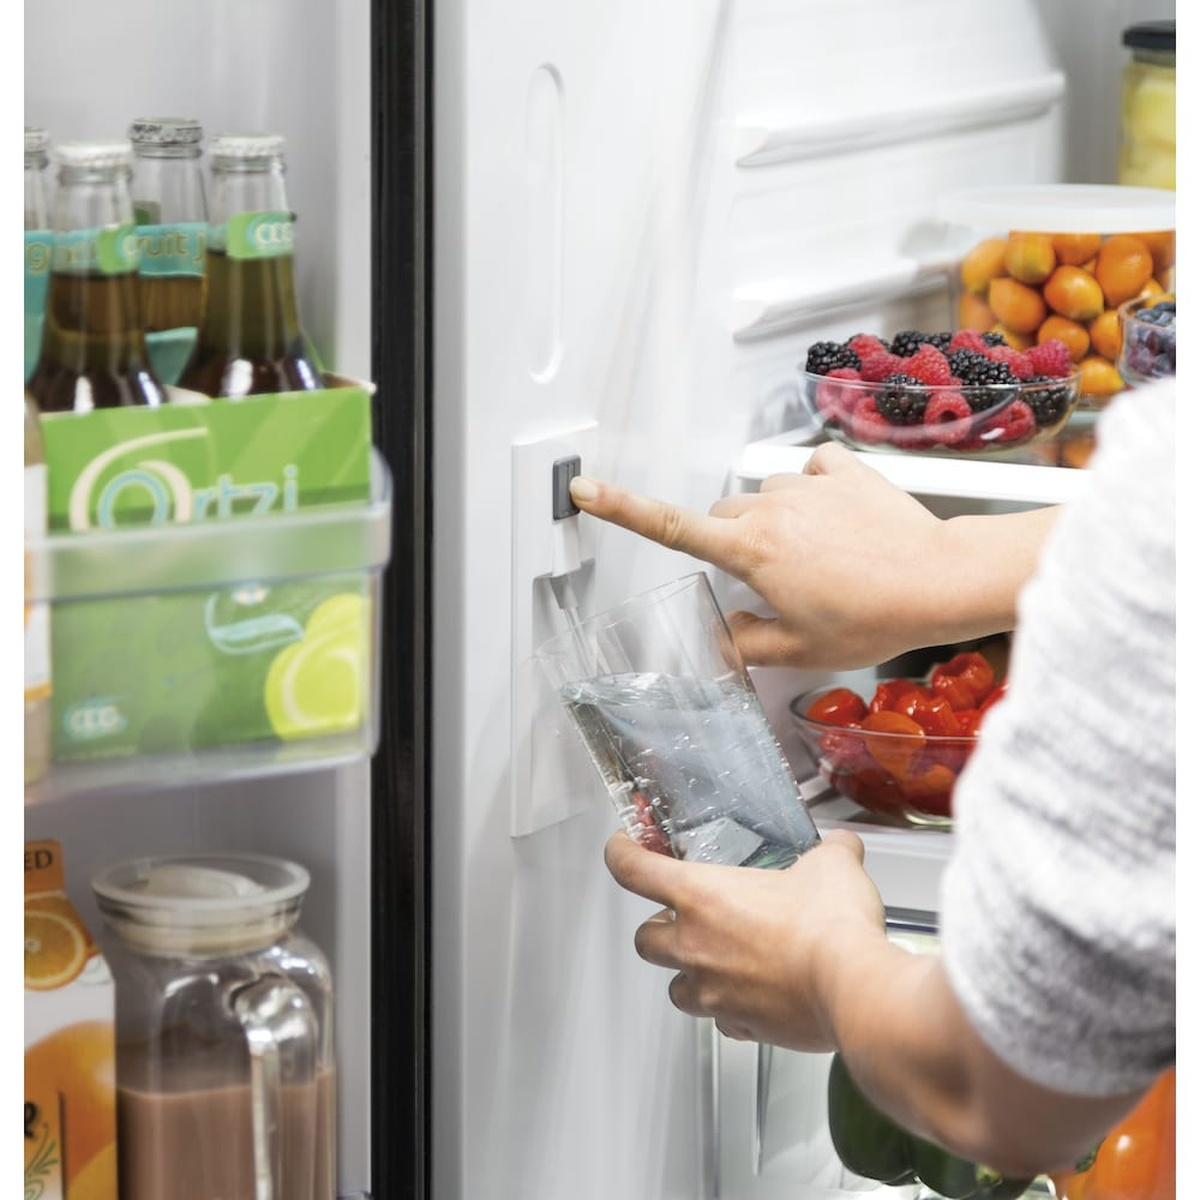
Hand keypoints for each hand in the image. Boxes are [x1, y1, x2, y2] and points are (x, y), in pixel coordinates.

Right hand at [570, 445, 1054, 670]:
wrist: (941, 578)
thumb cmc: (876, 615)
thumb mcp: (803, 649)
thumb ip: (750, 642)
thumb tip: (726, 637)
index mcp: (752, 551)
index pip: (672, 527)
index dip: (622, 509)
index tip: (587, 488)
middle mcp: (772, 509)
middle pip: (724, 516)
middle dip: (733, 544)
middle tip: (771, 581)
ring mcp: (808, 485)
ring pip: (766, 496)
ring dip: (775, 521)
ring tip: (817, 557)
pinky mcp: (844, 471)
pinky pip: (811, 471)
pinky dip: (814, 491)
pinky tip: (837, 518)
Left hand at [604, 828, 886, 1050]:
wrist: (855, 990)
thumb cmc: (830, 927)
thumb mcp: (832, 865)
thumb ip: (830, 850)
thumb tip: (841, 846)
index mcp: (702, 896)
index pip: (633, 869)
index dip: (621, 853)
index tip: (623, 847)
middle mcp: (696, 946)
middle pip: (644, 938)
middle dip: (658, 928)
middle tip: (684, 917)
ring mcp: (714, 992)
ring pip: (675, 987)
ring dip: (689, 973)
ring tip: (718, 961)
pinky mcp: (740, 1026)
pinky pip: (719, 1020)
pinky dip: (729, 1009)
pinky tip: (754, 996)